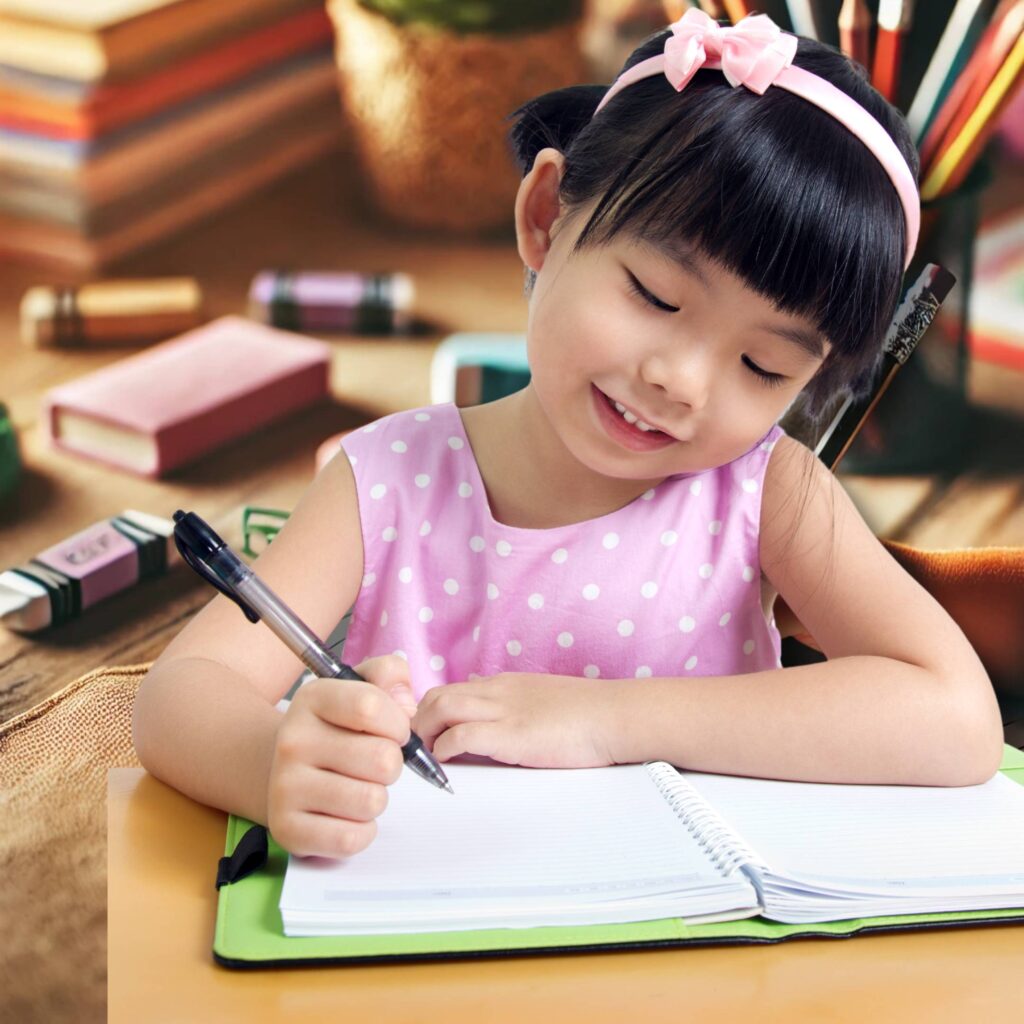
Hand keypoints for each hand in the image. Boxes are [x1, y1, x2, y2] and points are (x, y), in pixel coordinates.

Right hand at [266, 655, 415, 857]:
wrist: (282, 770)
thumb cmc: (337, 729)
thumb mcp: (359, 687)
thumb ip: (390, 675)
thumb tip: (406, 705)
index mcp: (312, 699)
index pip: (371, 707)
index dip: (398, 723)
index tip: (395, 730)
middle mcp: (292, 740)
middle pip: (383, 759)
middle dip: (392, 764)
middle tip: (374, 763)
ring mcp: (284, 787)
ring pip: (373, 801)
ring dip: (377, 797)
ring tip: (357, 786)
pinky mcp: (287, 829)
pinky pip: (353, 838)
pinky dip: (362, 830)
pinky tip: (346, 814)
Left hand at [412, 673, 622, 768]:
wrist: (616, 715)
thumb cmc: (589, 716)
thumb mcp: (543, 704)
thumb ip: (517, 711)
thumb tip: (497, 732)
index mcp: (506, 684)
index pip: (452, 689)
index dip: (432, 713)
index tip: (427, 735)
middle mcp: (498, 691)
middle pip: (436, 694)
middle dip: (418, 721)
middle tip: (417, 749)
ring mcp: (504, 710)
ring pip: (441, 707)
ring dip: (425, 732)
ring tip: (426, 757)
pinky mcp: (512, 734)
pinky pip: (462, 735)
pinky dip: (445, 748)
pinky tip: (446, 763)